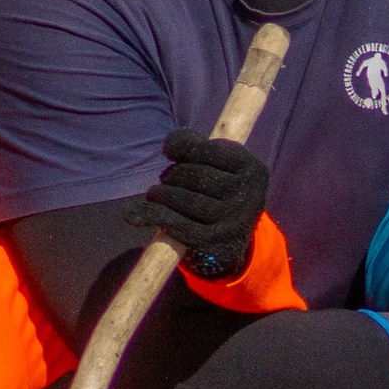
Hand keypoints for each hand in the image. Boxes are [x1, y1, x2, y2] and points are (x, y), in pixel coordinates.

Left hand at [120, 127, 269, 280]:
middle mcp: (248, 194)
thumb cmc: (219, 195)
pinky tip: (135, 212)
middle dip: (172, 174)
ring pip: (183, 198)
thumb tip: (170, 145)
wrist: (232, 244)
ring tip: (155, 194)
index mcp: (252, 169)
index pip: (207, 149)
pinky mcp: (215, 244)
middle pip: (194, 174)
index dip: (182, 146)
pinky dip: (153, 216)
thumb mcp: (218, 167)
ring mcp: (233, 221)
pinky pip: (177, 224)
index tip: (170, 151)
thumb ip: (195, 146)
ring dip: (159, 194)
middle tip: (165, 180)